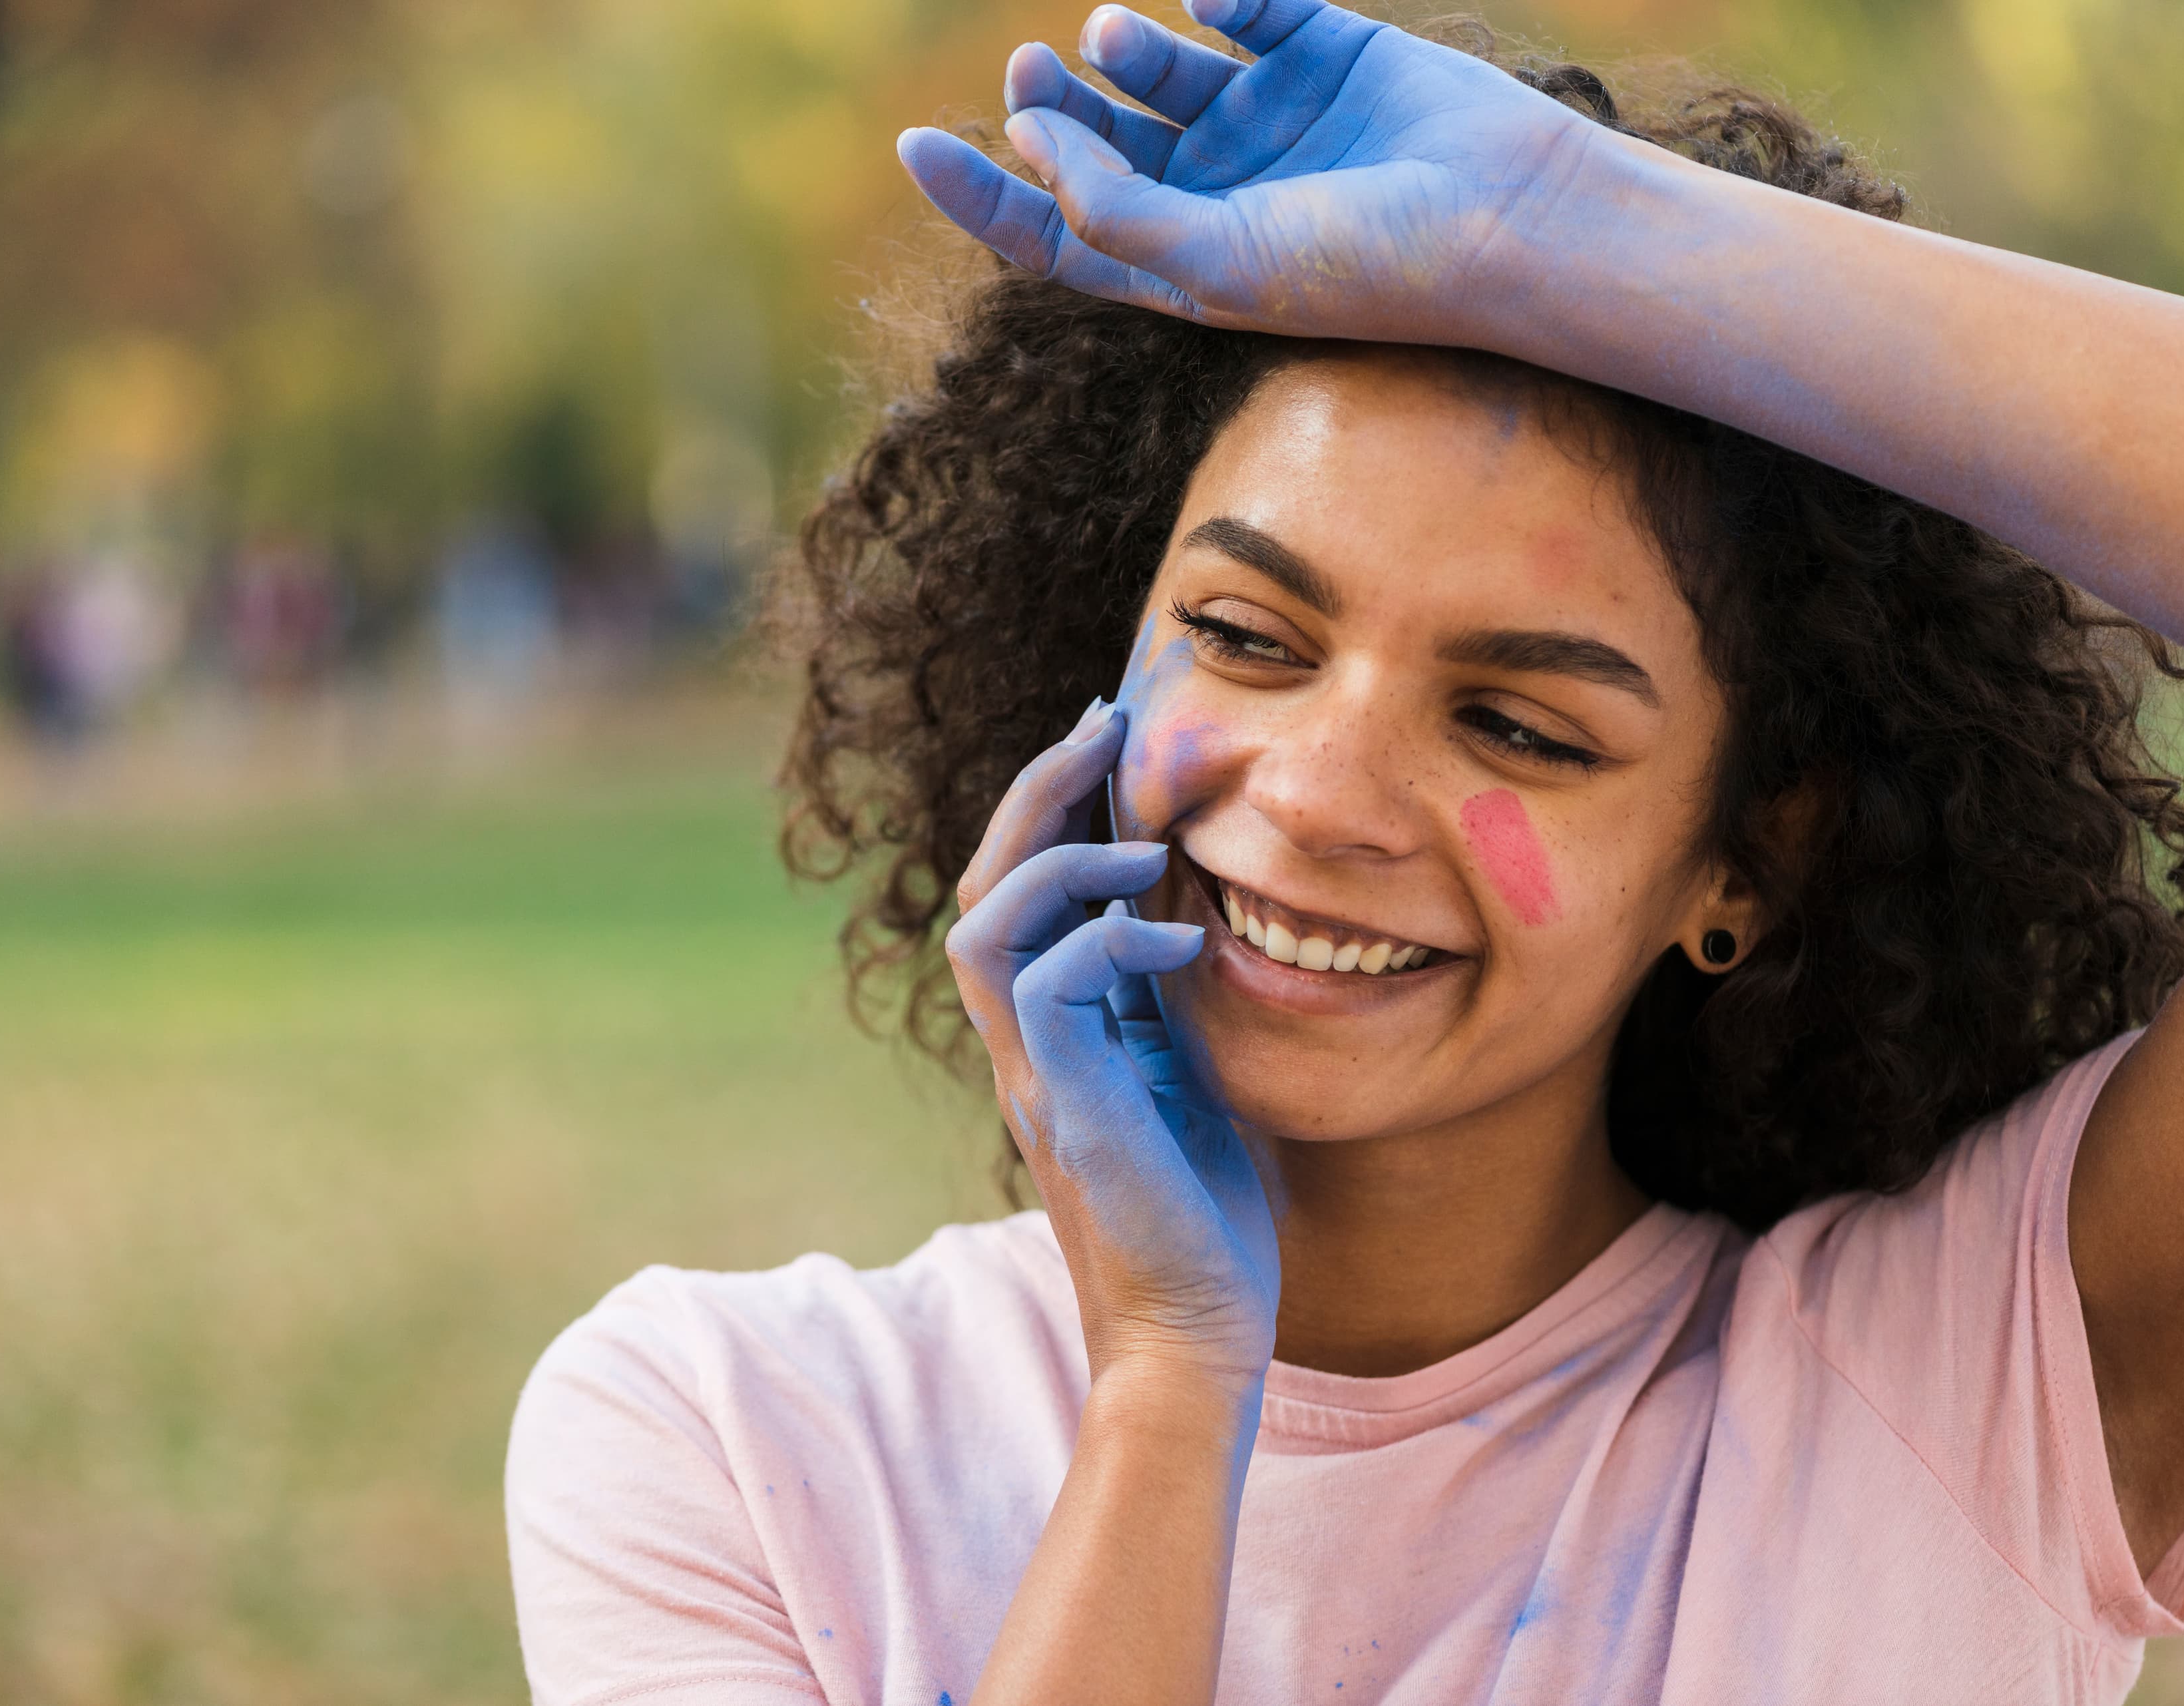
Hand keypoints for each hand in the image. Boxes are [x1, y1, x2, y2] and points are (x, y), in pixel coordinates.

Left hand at [896, 0, 1602, 346]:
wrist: (1504, 219)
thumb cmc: (1364, 266)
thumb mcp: (1214, 265)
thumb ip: (1110, 212)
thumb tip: (1030, 140)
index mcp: (1181, 262)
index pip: (1054, 234)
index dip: (981, 193)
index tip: (915, 145)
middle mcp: (1215, 191)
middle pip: (1094, 140)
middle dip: (1049, 104)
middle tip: (1033, 69)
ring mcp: (1267, 118)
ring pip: (1158, 69)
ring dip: (1120, 48)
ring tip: (1112, 38)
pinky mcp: (1320, 48)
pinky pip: (1246, 3)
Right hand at [948, 699, 1281, 1392]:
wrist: (1194, 1333)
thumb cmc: (1202, 1216)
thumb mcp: (1189, 1077)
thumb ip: (1167, 1005)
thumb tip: (1191, 918)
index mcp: (1051, 1036)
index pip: (1019, 897)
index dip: (1053, 809)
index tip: (1112, 740)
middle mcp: (1024, 1049)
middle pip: (981, 889)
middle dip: (1039, 795)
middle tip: (1105, 727)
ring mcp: (1035, 1078)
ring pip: (985, 926)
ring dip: (1058, 862)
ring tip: (1145, 845)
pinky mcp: (1067, 1107)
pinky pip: (1047, 988)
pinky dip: (1108, 941)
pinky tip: (1180, 939)